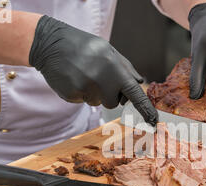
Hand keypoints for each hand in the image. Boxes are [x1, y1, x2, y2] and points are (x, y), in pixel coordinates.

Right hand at [29, 16, 157, 125]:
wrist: (52, 44)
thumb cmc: (85, 47)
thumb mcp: (109, 51)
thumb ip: (126, 68)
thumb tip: (140, 83)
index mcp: (115, 70)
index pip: (134, 94)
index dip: (145, 109)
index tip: (153, 121)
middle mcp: (101, 82)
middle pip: (113, 103)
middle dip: (109, 94)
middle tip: (98, 76)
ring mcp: (85, 90)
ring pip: (97, 102)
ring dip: (93, 93)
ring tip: (83, 74)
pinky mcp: (71, 95)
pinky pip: (82, 101)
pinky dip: (80, 92)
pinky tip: (73, 77)